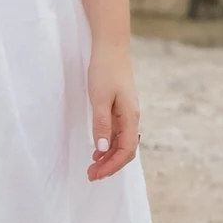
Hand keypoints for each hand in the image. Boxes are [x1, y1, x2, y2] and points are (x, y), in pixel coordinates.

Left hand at [87, 47, 139, 180]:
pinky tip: (97, 149)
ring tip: (92, 165)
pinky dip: (108, 144)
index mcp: (130, 116)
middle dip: (110, 165)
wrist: (111, 47)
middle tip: (90, 175)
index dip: (112, 165)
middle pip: (126, 150)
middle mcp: (132, 118)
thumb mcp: (99, 98)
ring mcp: (127, 113)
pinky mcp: (120, 108)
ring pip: (122, 142)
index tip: (95, 174)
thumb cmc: (105, 70)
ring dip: (109, 156)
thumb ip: (102, 123)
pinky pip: (118, 133)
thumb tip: (103, 148)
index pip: (126, 150)